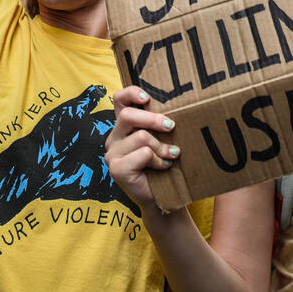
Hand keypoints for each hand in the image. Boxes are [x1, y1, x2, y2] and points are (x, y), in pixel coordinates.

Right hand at [104, 86, 180, 211]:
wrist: (163, 198)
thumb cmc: (164, 164)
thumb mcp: (162, 139)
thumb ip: (160, 123)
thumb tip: (180, 105)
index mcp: (123, 127)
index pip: (119, 100)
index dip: (131, 93)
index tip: (147, 97)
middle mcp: (114, 138)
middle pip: (128, 116)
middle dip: (153, 119)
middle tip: (171, 126)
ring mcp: (112, 154)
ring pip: (140, 137)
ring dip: (162, 146)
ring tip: (172, 154)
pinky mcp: (116, 169)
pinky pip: (143, 154)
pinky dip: (159, 160)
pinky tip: (163, 167)